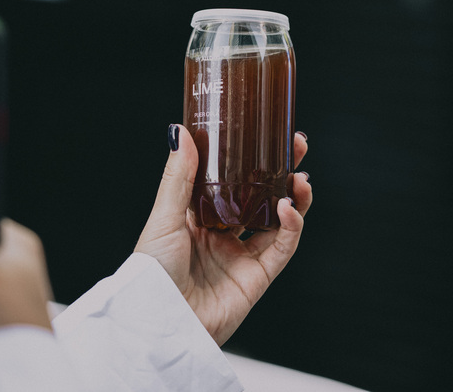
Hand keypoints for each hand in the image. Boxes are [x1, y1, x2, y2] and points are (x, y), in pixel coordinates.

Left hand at [134, 125, 311, 345]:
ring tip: (300, 177)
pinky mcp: (257, 279)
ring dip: (294, 198)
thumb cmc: (152, 272)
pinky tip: (290, 208)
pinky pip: (281, 248)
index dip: (250, 160)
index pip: (231, 181)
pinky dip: (291, 228)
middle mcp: (222, 235)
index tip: (264, 134)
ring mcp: (241, 257)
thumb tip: (181, 131)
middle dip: (282, 172)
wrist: (160, 321)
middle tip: (297, 147)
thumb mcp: (164, 216)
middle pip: (261, 198)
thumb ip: (179, 176)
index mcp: (197, 218)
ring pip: (279, 221)